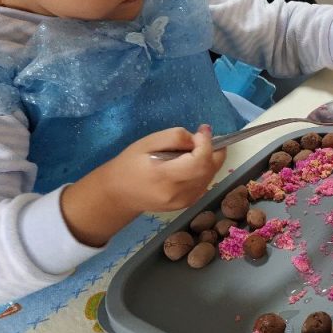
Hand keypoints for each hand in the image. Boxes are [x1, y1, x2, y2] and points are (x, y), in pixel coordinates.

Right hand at [61, 125, 225, 246]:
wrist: (118, 194)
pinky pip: (205, 183)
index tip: (202, 129)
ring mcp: (185, 202)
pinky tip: (192, 162)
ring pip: (211, 176)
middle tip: (202, 137)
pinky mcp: (187, 204)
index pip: (200, 161)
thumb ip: (174, 137)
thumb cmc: (129, 164)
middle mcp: (179, 194)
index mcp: (166, 177)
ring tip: (195, 148)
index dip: (207, 143)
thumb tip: (198, 138)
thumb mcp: (146, 143)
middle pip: (210, 169)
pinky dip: (205, 170)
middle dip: (214, 149)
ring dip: (210, 159)